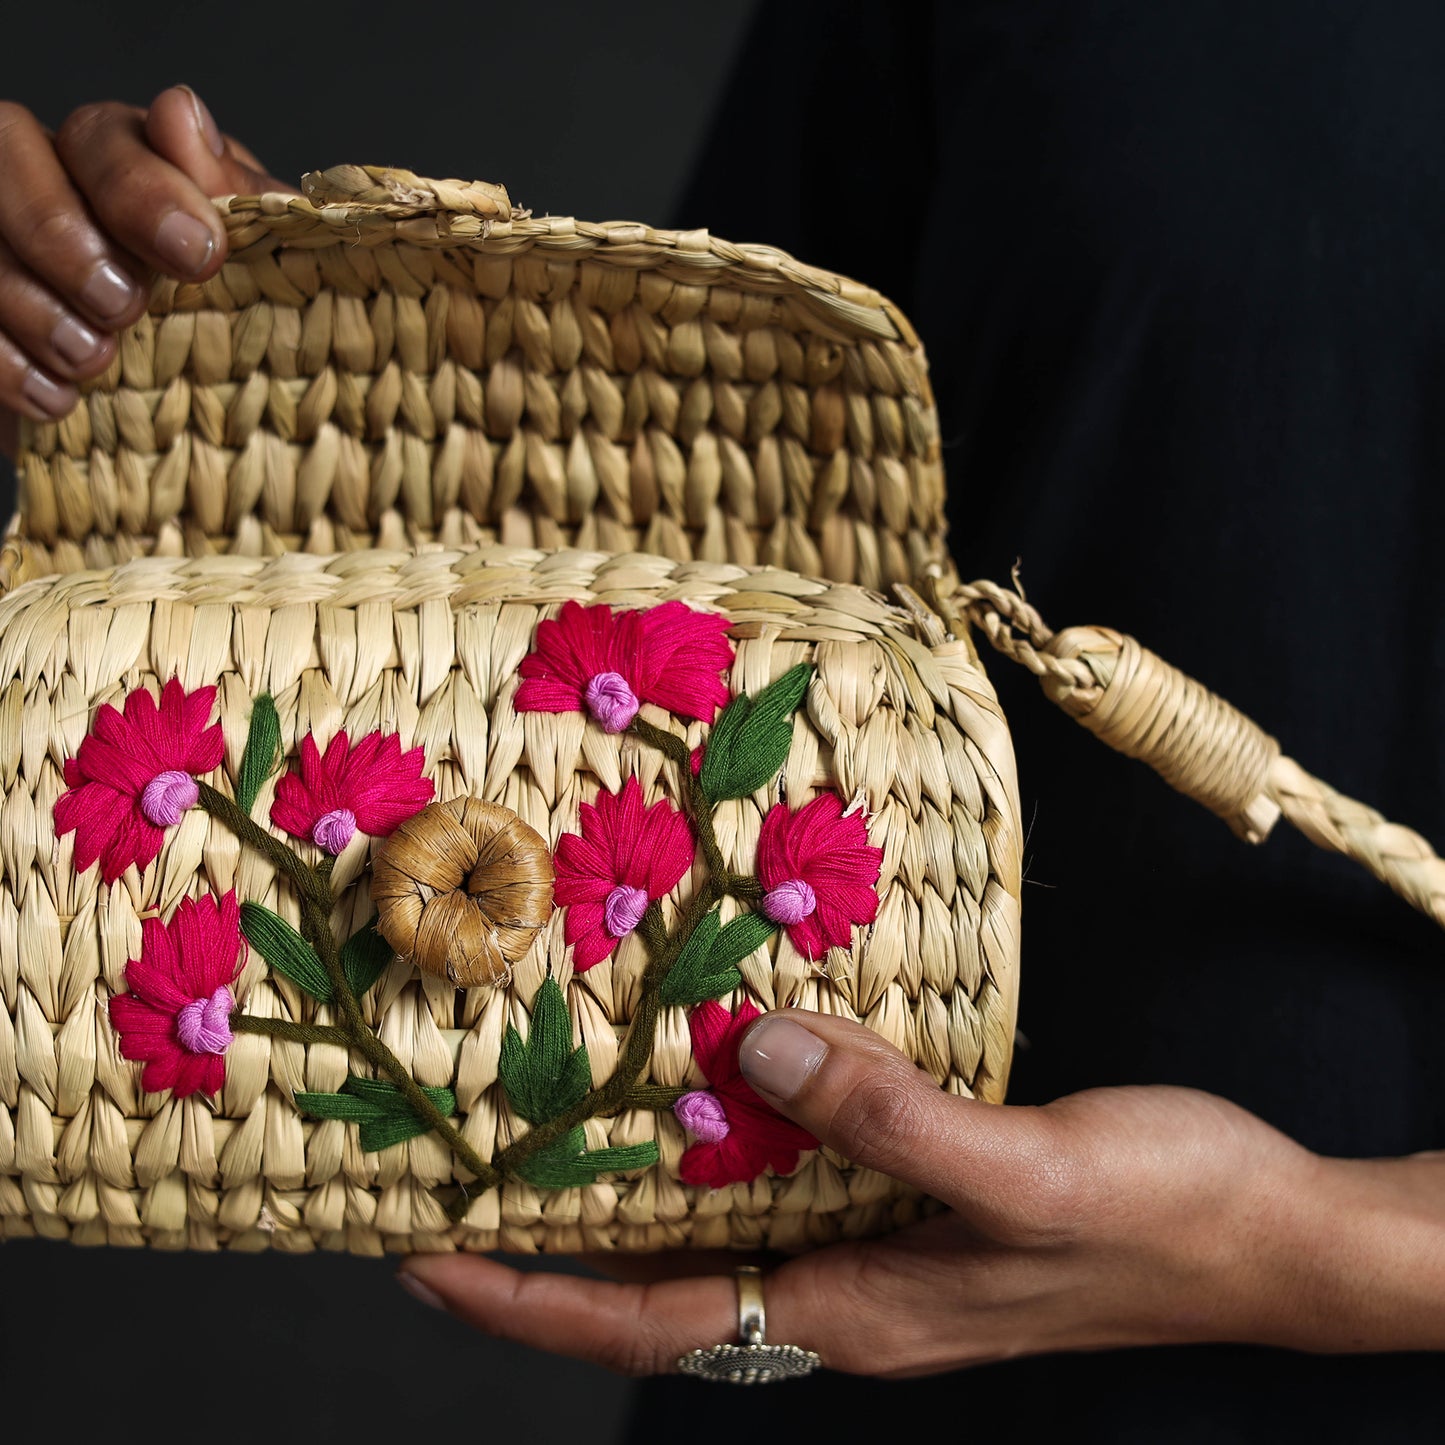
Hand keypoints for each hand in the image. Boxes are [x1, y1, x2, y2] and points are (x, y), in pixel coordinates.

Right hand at [0, 85, 288, 454]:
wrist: (187, 408)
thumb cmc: (224, 317)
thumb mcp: (250, 262)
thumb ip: (230, 195)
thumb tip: (180, 113)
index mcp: (116, 158)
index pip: (102, 134)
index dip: (141, 187)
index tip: (199, 252)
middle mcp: (39, 176)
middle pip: (8, 152)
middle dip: (63, 232)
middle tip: (122, 305)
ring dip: (30, 302)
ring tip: (90, 358)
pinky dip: (3, 361)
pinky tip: (56, 398)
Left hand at [395, 1009, 1444, 1376]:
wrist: (1269, 1232)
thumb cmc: (1163, 1217)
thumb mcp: (1024, 1169)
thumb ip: (885, 1119)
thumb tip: (753, 1053)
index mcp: (854, 1307)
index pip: (648, 1320)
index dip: (529, 1298)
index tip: (427, 1257)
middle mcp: (847, 1284)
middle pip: (660, 1281)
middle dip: (548, 1247)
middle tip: (450, 1182)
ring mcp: (881, 1242)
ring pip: (720, 1222)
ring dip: (630, 1183)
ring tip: (541, 1125)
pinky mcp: (915, 1195)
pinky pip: (787, 1170)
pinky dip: (725, 1132)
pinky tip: (707, 1078)